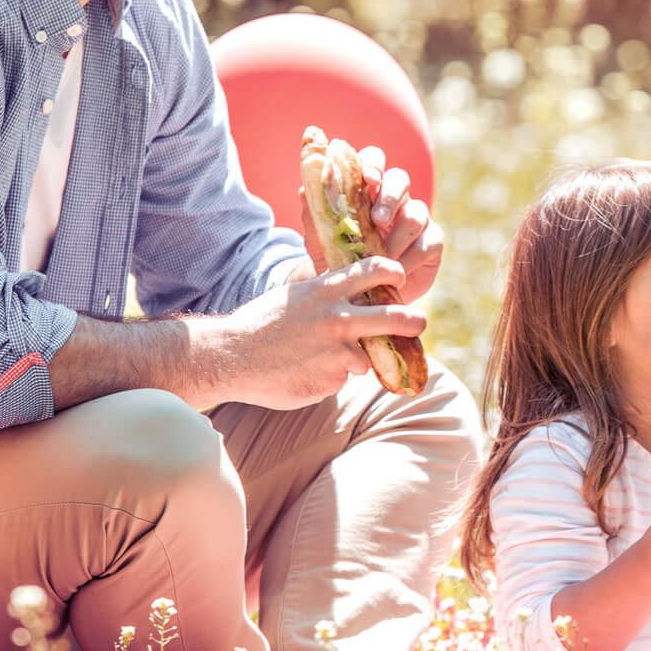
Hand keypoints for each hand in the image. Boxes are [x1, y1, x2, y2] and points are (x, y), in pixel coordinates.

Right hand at [216, 257, 427, 408]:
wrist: (231, 356)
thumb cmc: (262, 324)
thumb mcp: (295, 297)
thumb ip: (325, 296)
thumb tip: (353, 297)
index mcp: (327, 291)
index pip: (374, 271)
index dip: (393, 272)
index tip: (400, 277)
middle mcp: (338, 319)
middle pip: (395, 318)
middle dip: (414, 321)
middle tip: (419, 323)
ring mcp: (337, 352)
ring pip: (366, 358)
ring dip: (353, 361)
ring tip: (317, 358)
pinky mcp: (332, 380)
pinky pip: (341, 379)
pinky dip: (328, 377)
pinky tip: (303, 372)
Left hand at [293, 145, 442, 304]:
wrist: (358, 295)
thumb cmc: (339, 260)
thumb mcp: (322, 241)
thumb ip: (315, 216)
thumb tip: (305, 190)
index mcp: (367, 189)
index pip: (374, 161)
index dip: (373, 164)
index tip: (368, 178)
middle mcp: (394, 198)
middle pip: (400, 179)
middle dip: (390, 197)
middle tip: (378, 220)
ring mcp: (416, 218)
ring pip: (416, 213)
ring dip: (398, 236)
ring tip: (383, 257)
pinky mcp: (431, 242)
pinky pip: (428, 242)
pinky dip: (412, 257)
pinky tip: (398, 271)